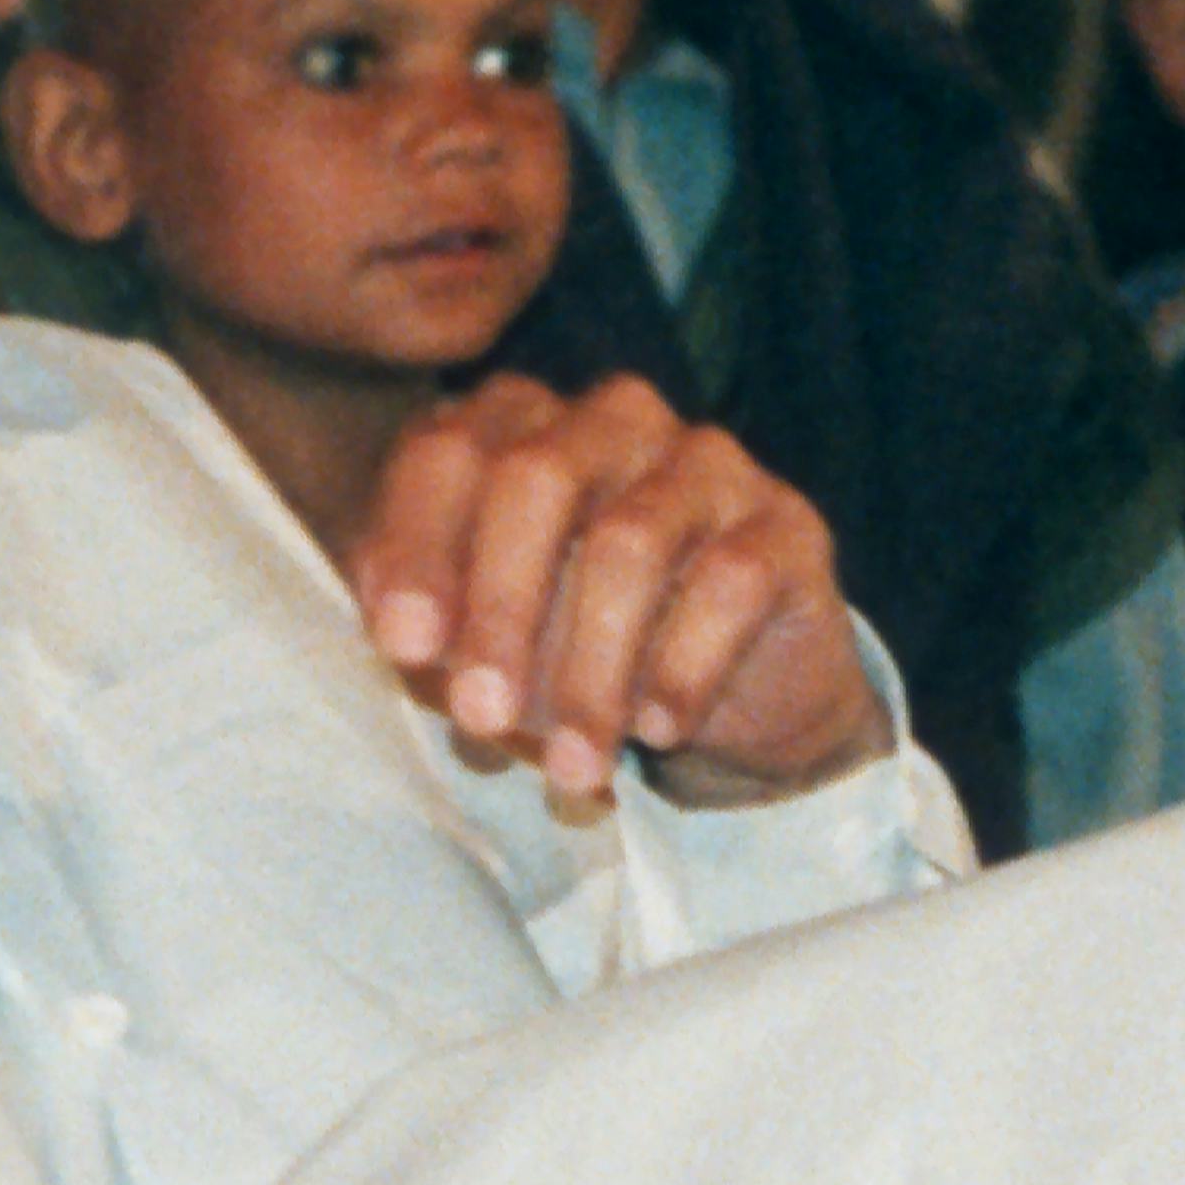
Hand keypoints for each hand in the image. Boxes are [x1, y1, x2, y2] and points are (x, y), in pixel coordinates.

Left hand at [348, 377, 883, 809]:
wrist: (741, 695)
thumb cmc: (584, 650)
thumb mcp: (486, 639)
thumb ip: (430, 618)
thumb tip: (397, 629)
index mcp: (521, 423)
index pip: (449, 454)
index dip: (419, 549)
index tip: (403, 650)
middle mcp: (614, 418)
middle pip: (538, 480)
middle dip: (500, 609)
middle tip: (482, 717)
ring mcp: (708, 463)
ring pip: (629, 542)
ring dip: (590, 671)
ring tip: (572, 766)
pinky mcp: (787, 524)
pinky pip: (728, 582)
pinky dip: (681, 669)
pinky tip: (658, 731)